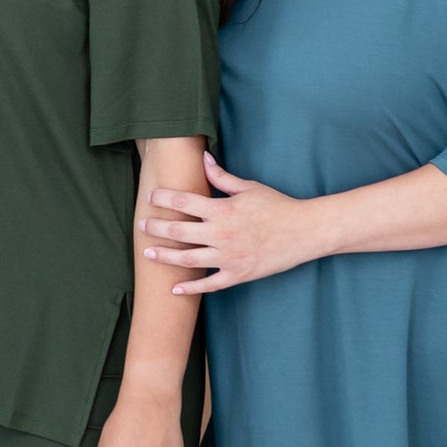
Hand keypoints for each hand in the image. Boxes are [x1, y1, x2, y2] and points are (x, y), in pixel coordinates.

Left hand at [141, 155, 319, 293]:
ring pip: (188, 260)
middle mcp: (221, 234)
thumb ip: (221, 176)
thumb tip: (203, 157)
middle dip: (156, 228)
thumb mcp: (249, 187)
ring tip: (147, 253)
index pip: (183, 202)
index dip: (163, 199)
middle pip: (178, 232)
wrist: (305, 231)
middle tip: (141, 225)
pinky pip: (209, 285)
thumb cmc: (277, 206)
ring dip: (165, 257)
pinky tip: (175, 289)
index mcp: (222, 210)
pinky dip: (191, 289)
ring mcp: (228, 257)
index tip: (150, 198)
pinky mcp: (237, 274)